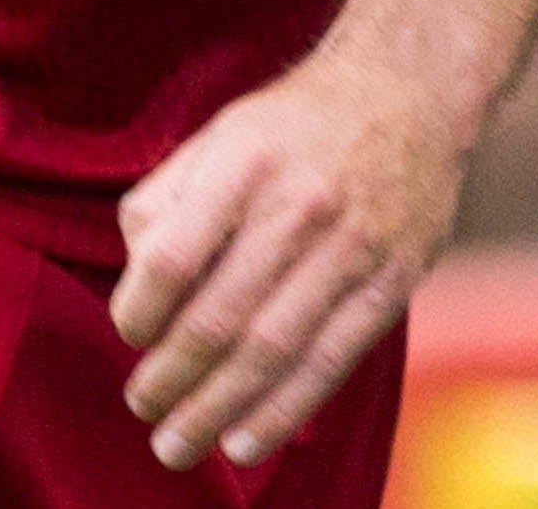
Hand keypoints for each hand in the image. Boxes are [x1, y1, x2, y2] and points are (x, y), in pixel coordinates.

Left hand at [107, 56, 467, 474]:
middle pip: (220, 317)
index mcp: (242, 161)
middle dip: (172, 378)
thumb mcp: (219, 134)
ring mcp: (352, 248)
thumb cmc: (294, 125)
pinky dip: (284, 409)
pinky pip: (331, 361)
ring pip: (273, 350)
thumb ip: (166, 199)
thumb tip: (135, 281)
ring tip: (178, 444)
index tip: (127, 333)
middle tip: (142, 410)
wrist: (410, 91)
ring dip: (218, 409)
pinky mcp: (392, 281)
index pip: (173, 254)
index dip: (139, 307)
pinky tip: (245, 440)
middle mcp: (298, 206)